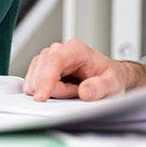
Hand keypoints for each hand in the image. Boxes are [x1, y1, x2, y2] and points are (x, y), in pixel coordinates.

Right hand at [23, 38, 145, 101]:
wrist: (108, 77)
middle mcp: (59, 50)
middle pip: (41, 73)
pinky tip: (62, 91)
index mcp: (75, 49)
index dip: (45, 79)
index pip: (54, 61)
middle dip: (55, 91)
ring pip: (34, 81)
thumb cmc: (109, 77)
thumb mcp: (112, 83)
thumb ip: (100, 87)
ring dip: (51, 92)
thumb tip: (85, 91)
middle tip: (76, 92)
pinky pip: (33, 85)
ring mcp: (48, 59)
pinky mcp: (41, 70)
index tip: (41, 97)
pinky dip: (46, 93)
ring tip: (71, 91)